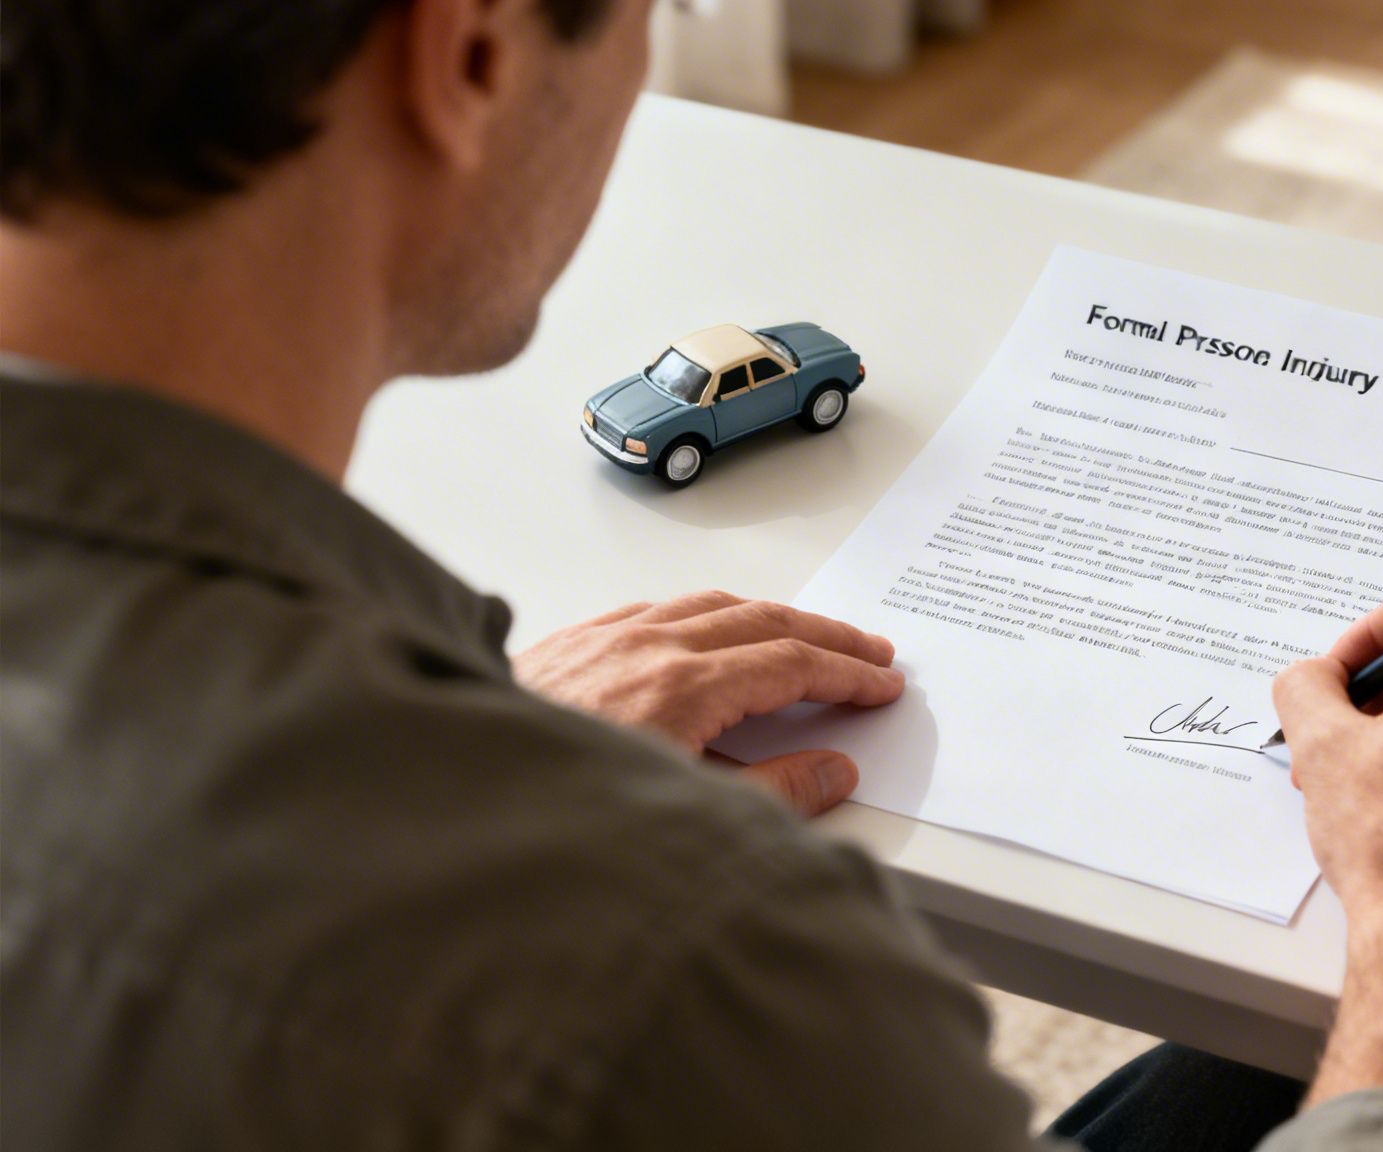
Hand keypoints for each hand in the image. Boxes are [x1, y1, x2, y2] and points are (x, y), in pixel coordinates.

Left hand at [514, 591, 904, 817]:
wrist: (460, 800)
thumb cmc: (562, 816)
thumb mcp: (688, 817)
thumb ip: (773, 795)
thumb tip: (834, 770)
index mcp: (684, 688)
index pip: (792, 665)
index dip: (847, 673)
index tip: (882, 683)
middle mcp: (646, 649)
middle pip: (763, 621)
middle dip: (826, 634)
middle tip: (870, 650)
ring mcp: (604, 641)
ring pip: (708, 605)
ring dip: (768, 615)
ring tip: (804, 631)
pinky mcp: (569, 644)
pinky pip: (653, 609)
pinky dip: (702, 612)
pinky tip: (706, 627)